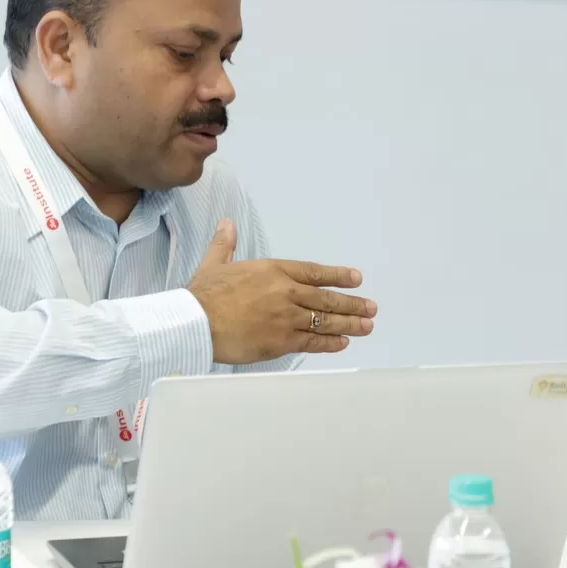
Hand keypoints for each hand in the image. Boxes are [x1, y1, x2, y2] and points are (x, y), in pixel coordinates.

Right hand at [187, 219, 376, 363]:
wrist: (196, 321)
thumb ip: (225, 244)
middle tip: (370, 307)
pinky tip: (343, 342)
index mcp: (272, 270)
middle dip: (352, 303)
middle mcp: (285, 292)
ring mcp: (286, 317)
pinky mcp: (281, 341)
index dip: (337, 276)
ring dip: (349, 323)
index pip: (313, 272)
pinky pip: (312, 342)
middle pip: (326, 297)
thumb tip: (227, 224)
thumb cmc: (202, 295)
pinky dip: (330, 342)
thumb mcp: (214, 263)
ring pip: (324, 320)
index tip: (356, 278)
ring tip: (367, 326)